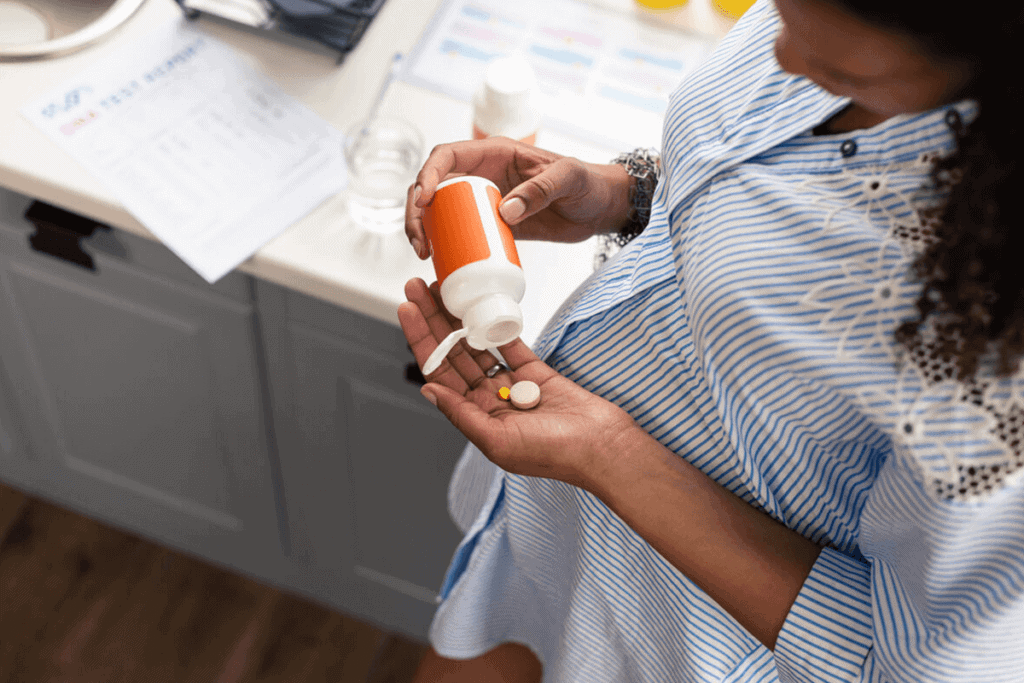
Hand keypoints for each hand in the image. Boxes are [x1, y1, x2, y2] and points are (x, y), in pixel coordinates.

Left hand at [398, 277, 637, 488]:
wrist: (601, 446)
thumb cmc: (553, 453)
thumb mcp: (497, 441)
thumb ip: (462, 414)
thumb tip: (429, 391)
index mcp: (476, 418)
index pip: (438, 373)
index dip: (421, 341)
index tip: (407, 311)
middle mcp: (488, 400)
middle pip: (452, 354)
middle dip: (432, 321)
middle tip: (416, 289)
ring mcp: (511, 384)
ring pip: (476, 345)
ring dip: (457, 317)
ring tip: (443, 289)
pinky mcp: (535, 372)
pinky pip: (509, 344)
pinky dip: (494, 324)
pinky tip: (477, 303)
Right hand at [405, 137, 632, 259]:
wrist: (601, 208)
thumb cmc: (588, 183)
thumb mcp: (568, 179)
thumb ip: (540, 190)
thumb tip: (505, 210)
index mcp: (496, 154)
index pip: (448, 156)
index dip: (430, 174)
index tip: (425, 199)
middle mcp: (483, 175)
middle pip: (435, 186)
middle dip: (418, 210)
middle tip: (421, 240)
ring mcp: (485, 201)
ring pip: (441, 211)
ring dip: (425, 229)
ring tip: (426, 253)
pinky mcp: (492, 226)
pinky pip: (461, 233)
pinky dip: (446, 245)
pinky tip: (441, 260)